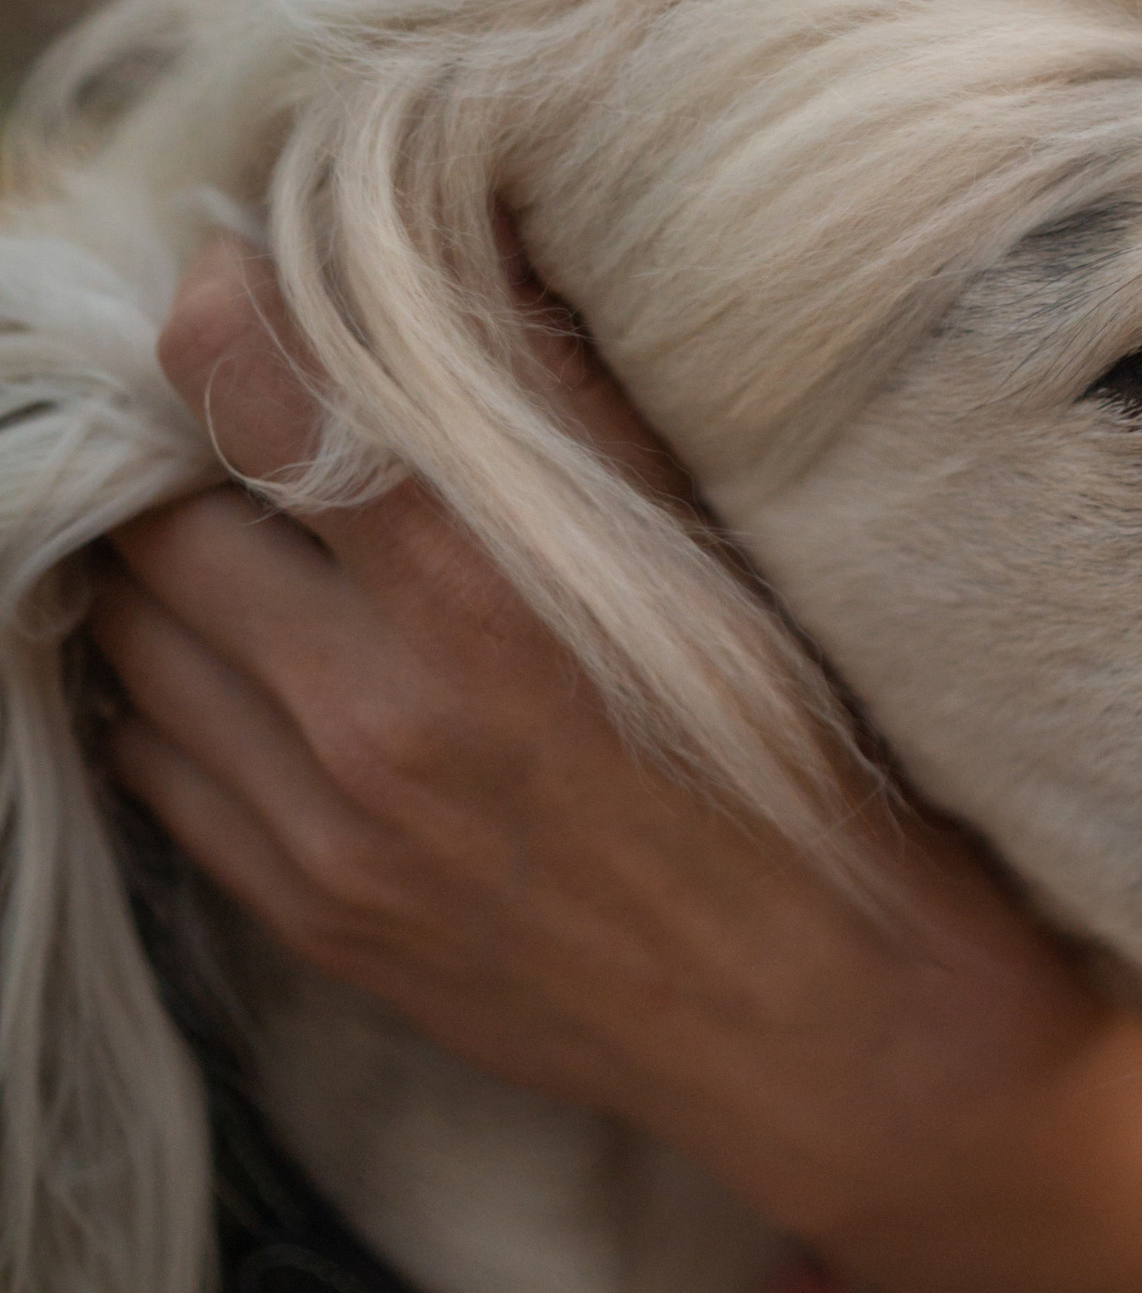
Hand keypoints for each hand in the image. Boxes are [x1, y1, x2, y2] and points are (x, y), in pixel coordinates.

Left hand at [97, 236, 1141, 1292]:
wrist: (852, 1038)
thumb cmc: (824, 770)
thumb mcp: (722, 557)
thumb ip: (565, 408)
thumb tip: (456, 254)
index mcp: (485, 605)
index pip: (258, 400)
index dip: (226, 308)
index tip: (242, 263)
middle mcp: (371, 720)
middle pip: (165, 517)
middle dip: (192, 437)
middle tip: (255, 394)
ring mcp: (322, 836)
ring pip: (138, 640)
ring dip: (173, 559)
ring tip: (252, 515)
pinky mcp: (312, 918)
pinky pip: (158, 766)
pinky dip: (179, 684)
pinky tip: (259, 649)